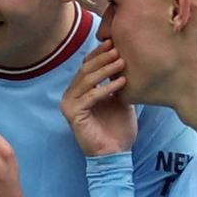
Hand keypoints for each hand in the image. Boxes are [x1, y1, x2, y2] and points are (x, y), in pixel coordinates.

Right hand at [61, 41, 137, 156]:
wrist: (115, 153)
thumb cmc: (118, 128)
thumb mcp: (121, 100)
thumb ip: (118, 83)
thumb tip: (126, 61)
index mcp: (80, 91)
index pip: (87, 66)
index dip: (99, 54)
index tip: (115, 43)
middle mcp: (71, 96)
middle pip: (85, 70)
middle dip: (102, 58)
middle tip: (118, 49)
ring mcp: (69, 105)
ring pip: (87, 80)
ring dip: (105, 70)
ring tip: (122, 63)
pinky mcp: (73, 115)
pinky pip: (90, 96)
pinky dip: (106, 88)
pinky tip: (121, 82)